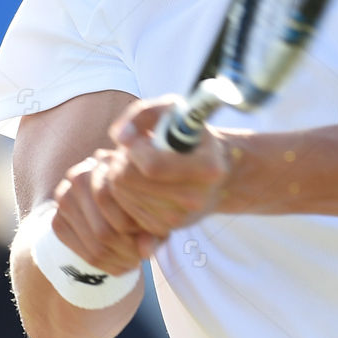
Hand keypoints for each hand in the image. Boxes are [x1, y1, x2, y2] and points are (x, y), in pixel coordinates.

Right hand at [49, 156, 161, 276]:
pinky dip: (106, 265)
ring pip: (95, 246)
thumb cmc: (139, 200)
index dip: (139, 228)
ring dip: (119, 260)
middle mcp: (79, 177)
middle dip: (129, 250)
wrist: (110, 199)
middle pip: (105, 231)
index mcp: (104, 163)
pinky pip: (83, 253)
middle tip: (144, 256)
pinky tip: (121, 264)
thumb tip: (146, 252)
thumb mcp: (153, 210)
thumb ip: (154, 230)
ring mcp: (64, 199)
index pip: (119, 206)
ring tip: (135, 260)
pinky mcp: (57, 221)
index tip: (153, 237)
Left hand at [101, 96, 232, 239]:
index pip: (152, 166)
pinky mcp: (166, 228)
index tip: (137, 139)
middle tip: (130, 151)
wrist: (218, 172)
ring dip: (120, 175)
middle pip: (130, 181)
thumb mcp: (174, 109)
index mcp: (206, 167)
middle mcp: (195, 198)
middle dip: (121, 161)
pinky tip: (139, 181)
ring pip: (122, 195)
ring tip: (136, 164)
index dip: (133, 150)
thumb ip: (143, 113)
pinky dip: (125, 193)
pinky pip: (126, 210)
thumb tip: (119, 137)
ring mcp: (181, 217)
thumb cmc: (192, 135)